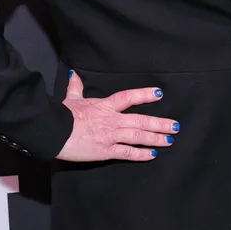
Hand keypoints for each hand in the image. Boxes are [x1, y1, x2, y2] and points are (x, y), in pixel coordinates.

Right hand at [56, 71, 178, 161]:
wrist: (54, 133)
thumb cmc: (62, 115)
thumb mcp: (71, 99)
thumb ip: (76, 87)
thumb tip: (74, 74)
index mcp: (105, 106)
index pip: (128, 97)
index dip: (145, 95)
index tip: (159, 94)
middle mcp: (112, 120)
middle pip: (141, 120)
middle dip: (160, 123)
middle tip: (175, 126)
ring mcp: (111, 136)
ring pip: (138, 137)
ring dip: (155, 138)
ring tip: (169, 140)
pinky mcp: (106, 151)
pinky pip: (127, 153)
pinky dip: (141, 154)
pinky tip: (152, 154)